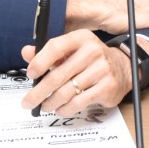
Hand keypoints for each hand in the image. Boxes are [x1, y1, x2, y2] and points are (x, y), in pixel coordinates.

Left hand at [19, 30, 136, 114]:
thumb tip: (26, 53)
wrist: (122, 68)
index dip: (40, 61)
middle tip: (28, 102)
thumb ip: (48, 52)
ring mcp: (101, 70)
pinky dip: (65, 108)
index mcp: (81, 38)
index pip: (55, 47)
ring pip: (67, 92)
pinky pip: (79, 102)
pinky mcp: (107, 87)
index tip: (30, 74)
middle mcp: (92, 51)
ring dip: (51, 103)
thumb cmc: (90, 60)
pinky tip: (60, 109)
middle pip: (58, 75)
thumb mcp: (72, 50)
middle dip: (39, 92)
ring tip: (44, 106)